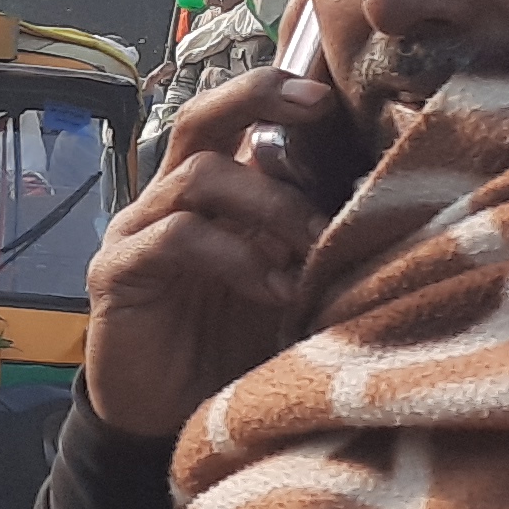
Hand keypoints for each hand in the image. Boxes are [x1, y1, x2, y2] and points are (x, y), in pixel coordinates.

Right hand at [81, 66, 337, 436]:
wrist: (172, 417)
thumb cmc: (237, 345)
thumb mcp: (291, 280)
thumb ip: (312, 236)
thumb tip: (390, 195)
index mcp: (214, 194)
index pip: (234, 119)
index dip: (274, 92)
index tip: (329, 93)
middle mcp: (171, 200)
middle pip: (201, 118)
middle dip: (257, 99)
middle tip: (315, 106)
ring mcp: (139, 232)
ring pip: (198, 174)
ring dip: (268, 203)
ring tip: (310, 247)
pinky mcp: (118, 272)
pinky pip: (175, 238)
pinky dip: (234, 256)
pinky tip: (272, 290)